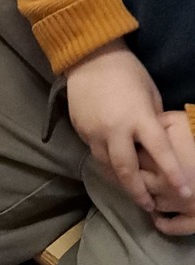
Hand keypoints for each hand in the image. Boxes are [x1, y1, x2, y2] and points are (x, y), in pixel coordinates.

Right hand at [66, 41, 194, 211]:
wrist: (89, 57)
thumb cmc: (128, 72)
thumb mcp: (150, 94)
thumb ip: (153, 121)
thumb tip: (156, 145)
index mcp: (139, 117)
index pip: (160, 152)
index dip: (173, 174)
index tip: (184, 192)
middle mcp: (116, 129)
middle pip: (127, 170)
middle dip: (139, 192)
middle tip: (150, 206)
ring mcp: (94, 131)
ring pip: (107, 166)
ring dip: (120, 181)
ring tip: (132, 191)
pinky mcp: (80, 130)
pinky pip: (94, 153)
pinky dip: (106, 163)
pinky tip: (113, 167)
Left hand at [139, 112, 194, 235]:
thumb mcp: (179, 121)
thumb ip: (158, 123)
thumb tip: (143, 127)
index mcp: (157, 162)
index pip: (131, 160)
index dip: (127, 155)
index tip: (127, 150)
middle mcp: (162, 187)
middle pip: (137, 184)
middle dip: (134, 178)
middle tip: (135, 171)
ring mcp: (178, 205)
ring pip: (151, 204)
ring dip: (146, 199)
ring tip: (145, 192)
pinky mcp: (194, 219)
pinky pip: (171, 226)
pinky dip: (162, 223)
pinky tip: (157, 217)